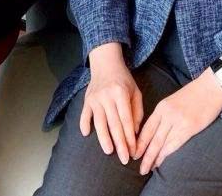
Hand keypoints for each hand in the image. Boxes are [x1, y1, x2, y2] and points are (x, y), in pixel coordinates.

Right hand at [80, 43, 142, 163]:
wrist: (106, 63)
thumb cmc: (123, 79)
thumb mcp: (135, 91)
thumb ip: (137, 111)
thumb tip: (135, 132)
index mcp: (121, 93)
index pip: (126, 120)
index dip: (130, 137)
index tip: (134, 151)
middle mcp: (107, 96)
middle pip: (114, 124)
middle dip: (120, 143)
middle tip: (124, 158)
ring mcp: (95, 98)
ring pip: (99, 121)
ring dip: (103, 138)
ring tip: (108, 151)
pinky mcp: (86, 100)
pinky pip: (84, 114)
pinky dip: (84, 124)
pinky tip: (86, 134)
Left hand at [135, 67, 221, 174]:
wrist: (211, 88)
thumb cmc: (194, 95)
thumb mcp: (173, 101)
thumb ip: (164, 115)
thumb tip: (156, 132)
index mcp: (162, 107)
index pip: (146, 128)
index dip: (139, 142)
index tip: (134, 152)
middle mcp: (167, 114)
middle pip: (151, 138)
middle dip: (144, 154)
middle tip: (139, 167)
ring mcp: (177, 121)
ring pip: (161, 143)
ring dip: (153, 158)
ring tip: (147, 169)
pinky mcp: (189, 128)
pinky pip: (174, 144)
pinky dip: (165, 155)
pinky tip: (160, 162)